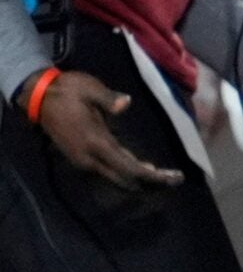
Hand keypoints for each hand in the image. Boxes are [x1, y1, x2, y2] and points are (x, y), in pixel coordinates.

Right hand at [21, 70, 182, 189]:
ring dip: (140, 179)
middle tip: (176, 180)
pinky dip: (128, 171)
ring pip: (117, 177)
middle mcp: (90, 158)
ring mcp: (84, 160)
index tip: (174, 177)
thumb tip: (126, 103)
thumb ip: (108, 98)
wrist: (37, 96)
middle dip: (151, 182)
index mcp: (95, 142)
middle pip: (125, 179)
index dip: (152, 176)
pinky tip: (144, 168)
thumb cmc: (67, 90)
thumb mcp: (89, 88)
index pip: (129, 168)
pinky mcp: (82, 157)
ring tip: (165, 177)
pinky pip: (109, 170)